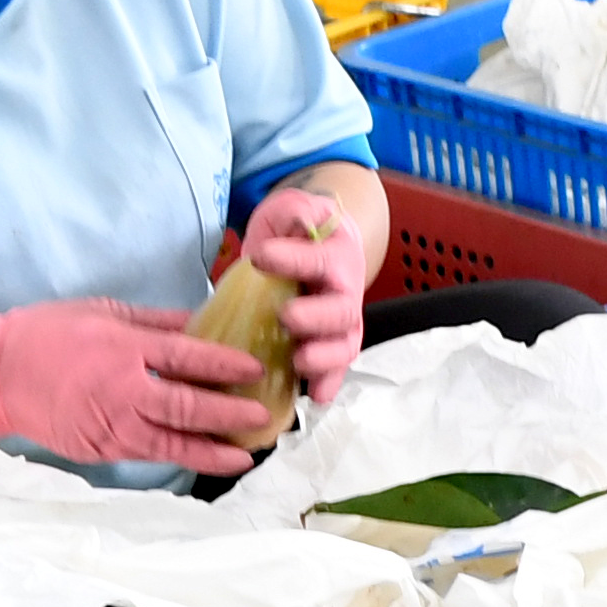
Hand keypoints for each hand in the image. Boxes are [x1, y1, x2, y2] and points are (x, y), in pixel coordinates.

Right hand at [0, 297, 264, 473]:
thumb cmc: (50, 334)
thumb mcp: (104, 311)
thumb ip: (157, 322)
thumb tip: (205, 320)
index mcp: (123, 348)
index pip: (186, 356)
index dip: (224, 364)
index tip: (255, 369)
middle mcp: (122, 391)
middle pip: (187, 405)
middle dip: (229, 413)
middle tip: (262, 416)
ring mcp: (112, 426)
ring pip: (173, 442)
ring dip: (214, 450)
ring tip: (247, 454)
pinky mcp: (103, 450)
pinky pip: (151, 455)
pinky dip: (183, 459)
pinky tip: (209, 460)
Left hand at [238, 183, 372, 408]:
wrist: (316, 245)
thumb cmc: (298, 231)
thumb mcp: (292, 209)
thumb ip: (294, 213)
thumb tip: (299, 225)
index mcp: (337, 253)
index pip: (320, 258)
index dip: (293, 260)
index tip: (261, 256)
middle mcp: (345, 291)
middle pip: (343, 310)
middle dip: (317, 317)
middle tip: (288, 318)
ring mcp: (340, 323)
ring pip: (345, 345)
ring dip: (326, 358)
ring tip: (300, 362)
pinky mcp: (328, 346)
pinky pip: (335, 369)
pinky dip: (329, 384)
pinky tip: (317, 397)